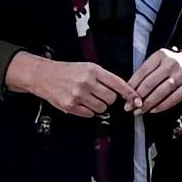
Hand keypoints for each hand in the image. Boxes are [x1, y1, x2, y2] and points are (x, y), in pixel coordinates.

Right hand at [8, 51, 128, 117]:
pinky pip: (90, 114)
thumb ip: (104, 78)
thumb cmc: (67, 71)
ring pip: (102, 108)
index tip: (137, 100)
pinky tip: (80, 103)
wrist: (44, 75)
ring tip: (87, 98)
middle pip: (111, 99)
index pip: (118, 83)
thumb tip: (122, 91)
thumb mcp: (87, 67)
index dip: (130, 93)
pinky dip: (88, 111)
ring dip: (98, 106)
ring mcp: (78, 95)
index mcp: (93, 70)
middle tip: (99, 94)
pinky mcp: (71, 106)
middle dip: (108, 98)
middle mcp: (86, 82)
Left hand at [123, 47, 181, 115]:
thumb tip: (129, 90)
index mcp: (160, 55)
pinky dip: (162, 106)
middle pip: (150, 83)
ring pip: (161, 92)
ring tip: (140, 110)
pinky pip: (173, 99)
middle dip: (137, 97)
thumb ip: (147, 73)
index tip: (124, 97)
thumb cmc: (172, 65)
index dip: (131, 86)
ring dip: (148, 103)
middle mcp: (171, 63)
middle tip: (129, 107)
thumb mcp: (160, 62)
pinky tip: (153, 110)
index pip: (142, 72)